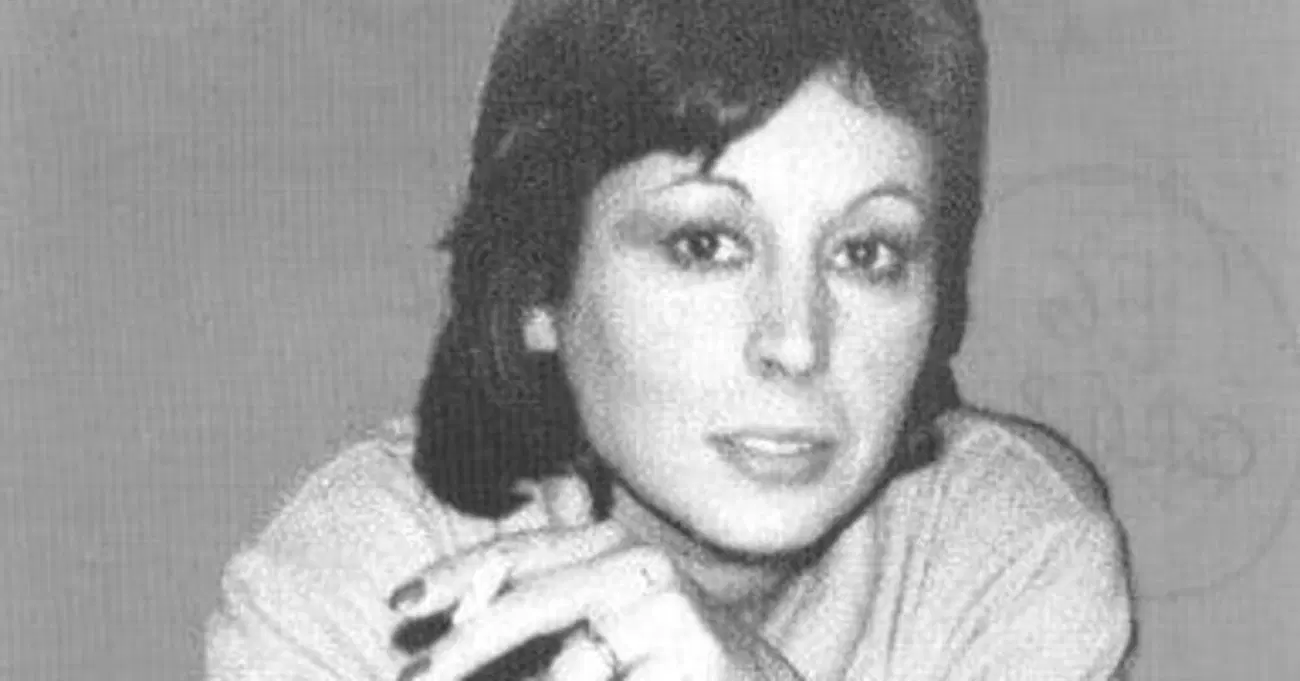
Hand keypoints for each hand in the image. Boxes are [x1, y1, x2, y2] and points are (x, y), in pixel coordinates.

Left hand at [386, 522, 804, 680]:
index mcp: (608, 544)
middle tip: (411, 678)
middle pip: (526, 601)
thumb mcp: (600, 623)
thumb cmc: (668, 661)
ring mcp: (666, 605)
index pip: (516, 554)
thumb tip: (458, 616)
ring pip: (567, 666)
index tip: (402, 606)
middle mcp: (636, 561)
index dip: (453, 578)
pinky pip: (597, 679)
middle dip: (463, 648)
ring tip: (512, 680)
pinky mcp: (690, 648)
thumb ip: (541, 607)